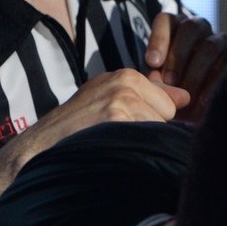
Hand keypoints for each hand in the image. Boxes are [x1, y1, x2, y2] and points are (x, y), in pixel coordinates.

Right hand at [6, 68, 188, 171]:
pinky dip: (135, 150)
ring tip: (112, 142)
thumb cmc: (77, 128)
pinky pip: (148, 139)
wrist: (40, 146)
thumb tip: (186, 97)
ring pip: (159, 128)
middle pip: (168, 114)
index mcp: (126, 75)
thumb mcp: (109, 101)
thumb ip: (149, 96)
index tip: (125, 126)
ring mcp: (122, 99)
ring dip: (140, 142)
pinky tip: (113, 150)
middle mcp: (126, 82)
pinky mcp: (117, 118)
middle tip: (116, 135)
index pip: (170, 102)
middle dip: (150, 130)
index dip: (152, 121)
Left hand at [144, 12, 226, 119]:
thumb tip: (157, 76)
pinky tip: (205, 100)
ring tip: (186, 95)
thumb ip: (155, 76)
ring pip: (210, 47)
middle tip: (169, 81)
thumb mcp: (158, 84)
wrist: (195, 112)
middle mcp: (200, 30)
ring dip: (196, 72)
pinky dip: (215, 82)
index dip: (159, 38)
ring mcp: (221, 42)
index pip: (167, 20)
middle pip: (191, 28)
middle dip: (178, 55)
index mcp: (176, 29)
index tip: (152, 63)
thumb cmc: (171, 92)